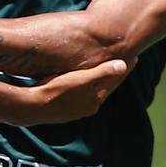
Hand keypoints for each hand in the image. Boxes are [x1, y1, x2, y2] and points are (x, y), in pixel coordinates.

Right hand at [15, 59, 129, 124]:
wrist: (31, 107)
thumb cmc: (55, 90)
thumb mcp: (81, 80)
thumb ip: (102, 73)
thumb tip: (123, 65)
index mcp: (94, 100)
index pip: (114, 81)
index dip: (123, 68)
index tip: (134, 57)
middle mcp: (87, 107)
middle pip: (105, 86)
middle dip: (113, 73)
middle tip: (122, 60)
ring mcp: (75, 109)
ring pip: (92, 90)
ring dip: (99, 79)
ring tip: (104, 68)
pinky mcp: (63, 108)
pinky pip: (80, 92)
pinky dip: (85, 84)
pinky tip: (81, 78)